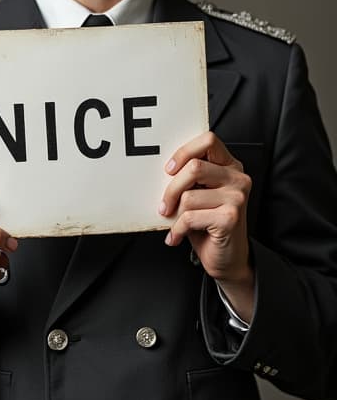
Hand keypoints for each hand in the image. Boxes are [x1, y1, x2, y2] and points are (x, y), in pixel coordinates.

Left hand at [158, 132, 253, 320]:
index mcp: (229, 166)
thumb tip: (161, 170)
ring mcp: (237, 197)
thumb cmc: (207, 224)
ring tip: (175, 223)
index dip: (184, 152)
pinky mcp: (230, 217)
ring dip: (175, 213)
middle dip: (171, 188)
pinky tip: (177, 236)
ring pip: (189, 195)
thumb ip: (189, 177)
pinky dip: (178, 229)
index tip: (168, 170)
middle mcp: (238, 178)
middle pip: (194, 167)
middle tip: (164, 205)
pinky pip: (190, 216)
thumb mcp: (198, 194)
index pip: (208, 140)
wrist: (226, 259)